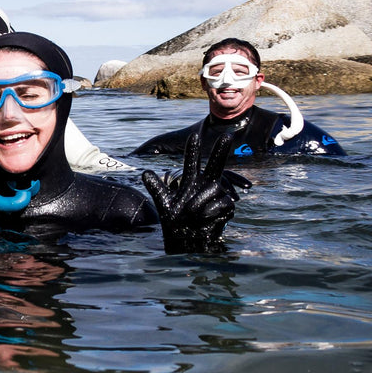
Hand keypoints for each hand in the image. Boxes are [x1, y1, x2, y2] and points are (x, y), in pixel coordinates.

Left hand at [142, 128, 246, 253]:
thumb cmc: (175, 219)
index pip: (192, 162)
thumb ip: (156, 187)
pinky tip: (203, 218)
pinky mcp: (227, 206)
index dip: (193, 150)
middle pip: (216, 164)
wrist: (185, 238)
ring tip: (190, 212)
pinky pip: (221, 202)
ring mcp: (218, 194)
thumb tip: (145, 172)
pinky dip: (209, 211)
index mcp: (191, 180)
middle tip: (227, 134)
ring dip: (199, 201)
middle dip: (221, 150)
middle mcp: (206, 184)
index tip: (194, 136)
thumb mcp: (163, 202)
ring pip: (212, 188)